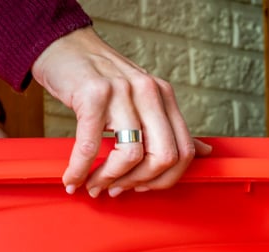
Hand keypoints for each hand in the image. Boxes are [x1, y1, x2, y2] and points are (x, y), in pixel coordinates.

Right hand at [31, 27, 211, 197]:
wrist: (62, 45)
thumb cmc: (99, 78)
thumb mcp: (141, 98)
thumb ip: (170, 127)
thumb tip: (206, 152)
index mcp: (165, 96)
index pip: (185, 151)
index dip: (164, 179)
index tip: (141, 187)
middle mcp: (149, 92)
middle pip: (165, 157)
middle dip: (140, 183)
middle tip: (117, 189)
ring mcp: (122, 91)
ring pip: (131, 155)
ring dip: (109, 179)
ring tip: (93, 184)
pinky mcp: (93, 94)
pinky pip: (90, 145)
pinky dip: (80, 169)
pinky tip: (72, 178)